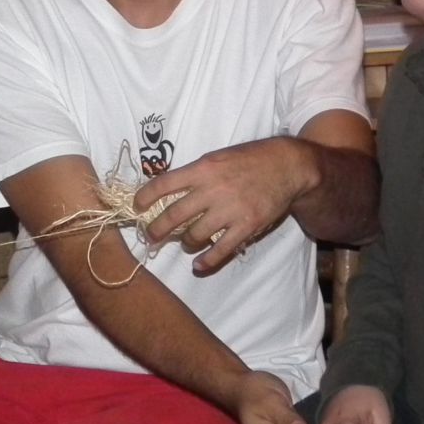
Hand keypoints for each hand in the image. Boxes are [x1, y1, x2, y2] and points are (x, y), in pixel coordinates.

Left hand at [133, 139, 306, 272]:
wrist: (287, 166)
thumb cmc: (249, 159)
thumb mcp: (217, 158)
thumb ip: (194, 174)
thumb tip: (168, 190)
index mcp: (203, 169)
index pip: (164, 184)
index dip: (145, 197)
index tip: (137, 206)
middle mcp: (213, 189)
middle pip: (174, 215)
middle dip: (157, 229)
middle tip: (151, 236)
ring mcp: (230, 209)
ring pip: (195, 235)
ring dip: (186, 242)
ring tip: (186, 242)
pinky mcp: (247, 226)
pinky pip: (221, 249)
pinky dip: (207, 261)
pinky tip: (199, 265)